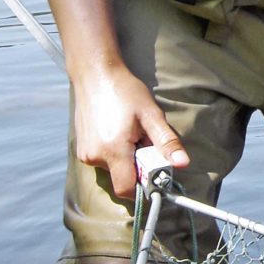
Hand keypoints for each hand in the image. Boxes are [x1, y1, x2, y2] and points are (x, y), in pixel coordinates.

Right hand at [72, 61, 188, 197]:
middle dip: (138, 167)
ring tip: (130, 133)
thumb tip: (183, 164)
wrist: (95, 74)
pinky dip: (114, 153)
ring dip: (126, 159)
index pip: (127, 190)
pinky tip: (118, 132)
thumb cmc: (125, 91)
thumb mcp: (151, 115)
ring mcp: (85, 154)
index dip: (144, 187)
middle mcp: (94, 157)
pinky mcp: (81, 149)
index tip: (157, 174)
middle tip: (144, 141)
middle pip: (122, 179)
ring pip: (113, 170)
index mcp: (112, 151)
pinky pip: (103, 161)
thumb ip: (166, 142)